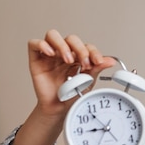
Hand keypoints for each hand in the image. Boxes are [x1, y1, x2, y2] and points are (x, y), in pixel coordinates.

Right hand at [13, 30, 116, 144]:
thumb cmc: (71, 95)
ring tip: (68, 60)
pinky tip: (51, 54)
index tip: (98, 62)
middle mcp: (63, 53)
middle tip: (84, 63)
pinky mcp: (36, 59)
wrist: (58, 109)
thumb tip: (110, 60)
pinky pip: (34, 44)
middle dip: (80, 49)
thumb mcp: (87, 82)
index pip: (86, 46)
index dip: (93, 52)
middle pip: (71, 38)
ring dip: (63, 45)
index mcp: (77, 56)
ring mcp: (49, 55)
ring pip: (52, 35)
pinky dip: (42, 45)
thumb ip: (97, 69)